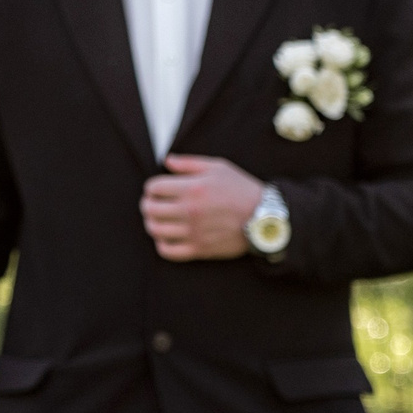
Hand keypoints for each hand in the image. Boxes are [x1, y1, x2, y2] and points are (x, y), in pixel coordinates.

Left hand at [140, 154, 260, 260]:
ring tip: (160, 220)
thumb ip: (189, 163)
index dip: (151, 187)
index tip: (157, 190)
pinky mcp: (199, 249)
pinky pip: (167, 251)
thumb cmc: (242, 189)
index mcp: (193, 188)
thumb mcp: (218, 167)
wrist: (264, 216)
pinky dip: (162, 244)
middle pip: (150, 209)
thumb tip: (166, 160)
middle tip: (153, 204)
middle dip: (148, 204)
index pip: (153, 188)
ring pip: (155, 230)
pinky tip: (168, 237)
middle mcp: (190, 210)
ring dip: (152, 223)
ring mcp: (193, 232)